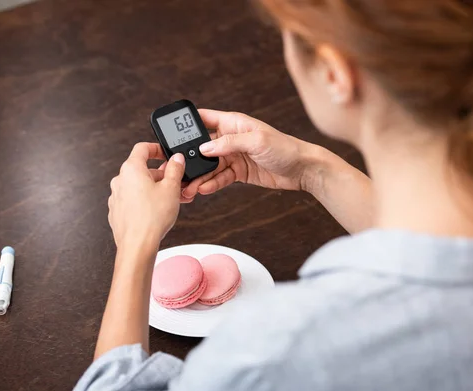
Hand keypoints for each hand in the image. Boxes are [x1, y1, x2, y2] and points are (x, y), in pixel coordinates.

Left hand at [109, 143, 184, 248]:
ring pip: (138, 186)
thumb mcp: (171, 188)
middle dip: (161, 175)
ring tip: (171, 199)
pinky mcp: (117, 211)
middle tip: (176, 183)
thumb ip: (175, 169)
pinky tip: (158, 210)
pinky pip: (133, 200)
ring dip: (155, 189)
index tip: (166, 154)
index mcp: (131, 169)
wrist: (137, 245)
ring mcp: (116, 196)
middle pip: (142, 169)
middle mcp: (120, 180)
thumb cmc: (152, 218)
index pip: (143, 148)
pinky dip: (145, 200)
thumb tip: (176, 160)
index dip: (157, 149)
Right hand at [181, 109, 317, 200]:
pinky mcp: (238, 172)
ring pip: (209, 166)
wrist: (302, 169)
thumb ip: (229, 143)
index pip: (204, 119)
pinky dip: (211, 184)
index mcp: (233, 122)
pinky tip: (203, 190)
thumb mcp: (256, 141)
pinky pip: (220, 178)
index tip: (170, 133)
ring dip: (199, 176)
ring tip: (188, 187)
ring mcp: (234, 156)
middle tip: (177, 170)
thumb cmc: (285, 147)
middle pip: (203, 147)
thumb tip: (205, 147)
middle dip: (190, 158)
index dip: (187, 124)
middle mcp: (231, 138)